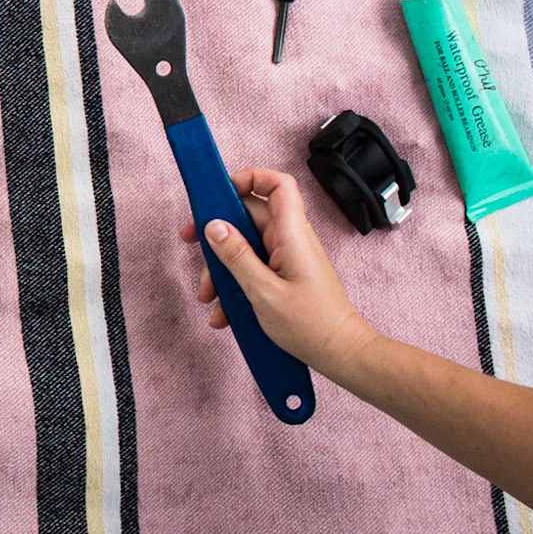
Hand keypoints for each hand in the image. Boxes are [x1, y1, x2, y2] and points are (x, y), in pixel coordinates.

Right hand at [178, 167, 379, 375]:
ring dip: (222, 269)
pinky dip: (235, 286)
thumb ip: (237, 256)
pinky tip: (224, 314)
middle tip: (191, 245)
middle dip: (217, 234)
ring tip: (209, 297)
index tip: (219, 193)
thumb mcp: (263, 292)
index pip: (277, 184)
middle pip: (248, 217)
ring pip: (245, 247)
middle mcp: (290, 240)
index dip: (250, 178)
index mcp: (291, 234)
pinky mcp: (283, 276)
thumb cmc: (310, 325)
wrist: (341, 355)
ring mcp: (286, 258)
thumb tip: (213, 225)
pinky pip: (252, 269)